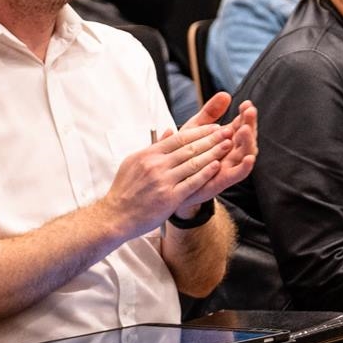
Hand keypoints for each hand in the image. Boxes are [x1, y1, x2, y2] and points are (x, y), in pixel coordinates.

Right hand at [101, 94, 255, 238]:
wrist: (115, 216)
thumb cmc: (124, 190)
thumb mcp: (133, 163)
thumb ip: (153, 148)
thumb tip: (168, 133)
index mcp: (148, 154)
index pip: (179, 138)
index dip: (199, 131)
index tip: (213, 126)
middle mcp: (156, 165)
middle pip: (189, 148)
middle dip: (211, 138)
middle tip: (227, 130)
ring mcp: (163, 181)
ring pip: (193, 163)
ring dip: (213, 152)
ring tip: (227, 145)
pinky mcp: (169, 197)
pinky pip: (192, 182)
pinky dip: (205, 173)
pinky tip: (217, 165)